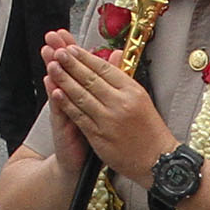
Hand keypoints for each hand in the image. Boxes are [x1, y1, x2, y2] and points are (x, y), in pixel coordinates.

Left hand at [42, 34, 170, 180]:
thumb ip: (124, 76)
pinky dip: (67, 104)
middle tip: (58, 52)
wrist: (157, 160)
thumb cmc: (150, 129)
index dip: (85, 57)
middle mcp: (121, 103)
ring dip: (65, 80)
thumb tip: (115, 54)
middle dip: (71, 64)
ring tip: (53, 67)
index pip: (104, 69)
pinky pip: (79, 116)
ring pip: (82, 96)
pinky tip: (57, 93)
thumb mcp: (142, 97)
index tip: (72, 49)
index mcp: (132, 91)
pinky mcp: (99, 136)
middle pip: (90, 79)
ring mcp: (109, 120)